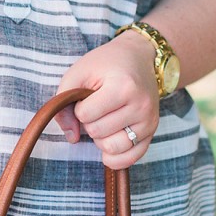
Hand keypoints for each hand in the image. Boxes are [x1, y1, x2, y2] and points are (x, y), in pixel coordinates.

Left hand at [54, 32, 160, 169]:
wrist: (139, 57)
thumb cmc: (106, 64)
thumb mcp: (79, 72)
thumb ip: (63, 101)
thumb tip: (72, 137)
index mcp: (123, 87)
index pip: (85, 115)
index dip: (79, 107)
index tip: (88, 96)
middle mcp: (141, 106)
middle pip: (97, 132)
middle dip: (89, 122)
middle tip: (98, 106)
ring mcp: (149, 121)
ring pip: (112, 148)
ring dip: (101, 138)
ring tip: (105, 120)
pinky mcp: (152, 132)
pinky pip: (131, 158)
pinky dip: (115, 158)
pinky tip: (108, 145)